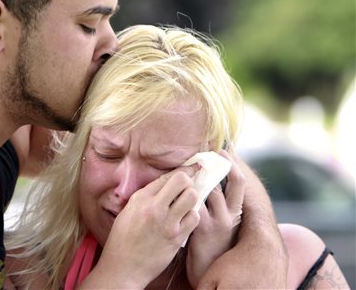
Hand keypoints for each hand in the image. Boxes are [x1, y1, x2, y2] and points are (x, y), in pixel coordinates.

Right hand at [84, 169, 199, 288]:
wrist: (122, 268)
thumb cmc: (122, 240)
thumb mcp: (128, 211)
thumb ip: (146, 197)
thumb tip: (165, 186)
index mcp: (140, 198)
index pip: (167, 176)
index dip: (183, 170)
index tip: (193, 167)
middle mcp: (154, 207)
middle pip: (182, 181)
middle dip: (189, 182)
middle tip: (188, 189)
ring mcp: (167, 223)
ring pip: (192, 197)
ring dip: (192, 199)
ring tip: (187, 205)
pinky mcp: (176, 238)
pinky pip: (194, 218)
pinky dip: (193, 217)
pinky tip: (186, 220)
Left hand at [196, 151, 287, 288]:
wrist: (208, 267)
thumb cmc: (212, 241)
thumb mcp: (223, 221)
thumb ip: (219, 203)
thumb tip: (212, 180)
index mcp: (235, 212)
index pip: (239, 183)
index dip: (234, 164)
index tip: (225, 149)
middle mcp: (229, 215)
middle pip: (222, 183)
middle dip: (212, 166)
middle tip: (204, 152)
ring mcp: (216, 222)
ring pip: (205, 190)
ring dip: (195, 177)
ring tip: (188, 167)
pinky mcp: (201, 227)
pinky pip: (193, 203)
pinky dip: (185, 193)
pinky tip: (177, 186)